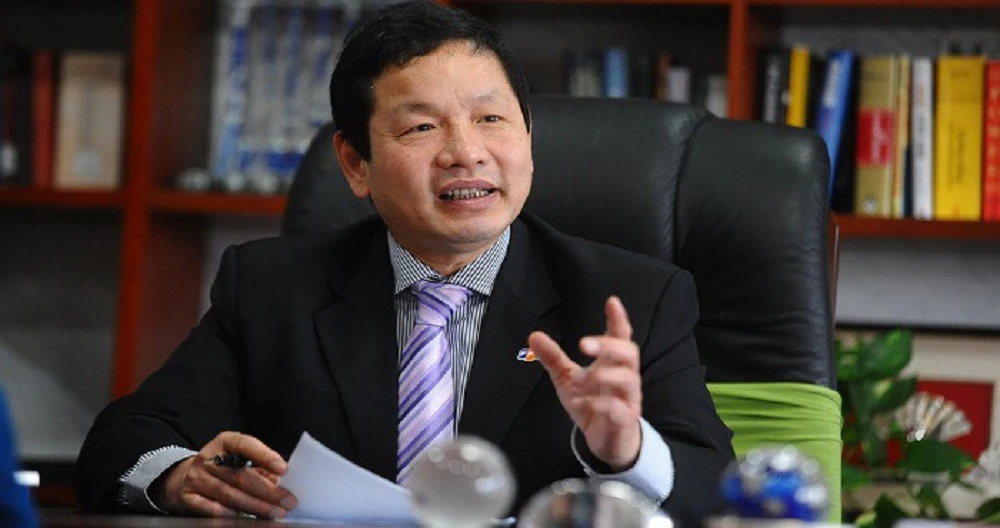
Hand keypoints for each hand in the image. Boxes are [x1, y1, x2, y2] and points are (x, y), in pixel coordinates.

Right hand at [155, 432, 296, 518]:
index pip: (245, 445)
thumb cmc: (222, 466)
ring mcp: (196, 478)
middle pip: (240, 475)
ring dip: (255, 506)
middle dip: (267, 491)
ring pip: (228, 494)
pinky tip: (243, 518)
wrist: (182, 477)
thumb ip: (259, 467)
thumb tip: (279, 481)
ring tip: (274, 513)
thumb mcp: (238, 458)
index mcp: (224, 442)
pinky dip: (227, 513)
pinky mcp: (187, 497)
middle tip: (287, 501)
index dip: (265, 456)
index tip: (283, 469)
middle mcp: (208, 458)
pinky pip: (209, 508)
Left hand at [529, 296, 641, 470]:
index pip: (621, 336)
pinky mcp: (625, 419)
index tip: (612, 302)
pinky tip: (583, 403)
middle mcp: (624, 377)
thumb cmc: (592, 403)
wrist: (606, 440)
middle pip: (629, 353)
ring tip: (582, 378)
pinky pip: (619, 408)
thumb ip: (553, 357)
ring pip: (628, 379)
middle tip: (583, 343)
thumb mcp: (567, 378)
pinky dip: (600, 404)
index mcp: (612, 363)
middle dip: (609, 345)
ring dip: (604, 375)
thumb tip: (534, 336)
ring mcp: (628, 398)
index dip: (618, 319)